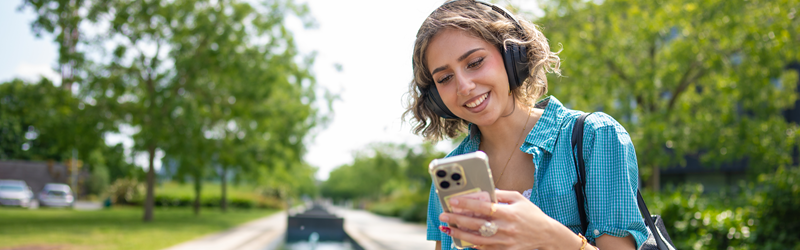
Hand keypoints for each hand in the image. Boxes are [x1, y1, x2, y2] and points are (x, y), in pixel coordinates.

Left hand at [438, 190, 581, 249]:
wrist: (546, 234)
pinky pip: (485, 248)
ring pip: (477, 239)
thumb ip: (500, 194)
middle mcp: (506, 228)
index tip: (453, 201)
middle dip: (457, 220)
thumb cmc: (531, 214)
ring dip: (460, 234)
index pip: (484, 207)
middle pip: (477, 225)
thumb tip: (482, 191)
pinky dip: (472, 244)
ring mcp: (505, 241)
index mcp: (509, 212)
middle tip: (443, 215)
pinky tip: (461, 239)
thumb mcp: (518, 199)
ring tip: (447, 229)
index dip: (467, 204)